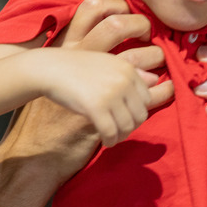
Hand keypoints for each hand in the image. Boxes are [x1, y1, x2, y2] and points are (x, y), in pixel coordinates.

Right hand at [35, 0, 172, 146]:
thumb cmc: (77, 67)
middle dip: (131, 126)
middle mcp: (123, 81)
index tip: (125, 118)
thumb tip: (156, 80)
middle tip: (119, 131)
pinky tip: (106, 143)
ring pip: (127, 126)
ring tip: (112, 138)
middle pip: (140, 115)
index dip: (136, 112)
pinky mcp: (97, 108)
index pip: (146, 99)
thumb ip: (131, 73)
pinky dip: (110, 141)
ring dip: (121, 136)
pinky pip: (111, 132)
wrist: (50, 69)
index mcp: (128, 69)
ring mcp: (111, 95)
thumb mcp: (107, 63)